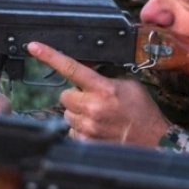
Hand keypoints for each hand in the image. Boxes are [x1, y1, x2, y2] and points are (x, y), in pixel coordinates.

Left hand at [27, 42, 169, 144]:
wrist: (154, 141)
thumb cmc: (142, 111)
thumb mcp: (128, 84)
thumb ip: (104, 77)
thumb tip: (84, 70)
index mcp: (103, 88)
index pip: (71, 68)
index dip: (50, 56)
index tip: (34, 47)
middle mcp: (92, 107)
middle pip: (65, 95)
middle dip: (76, 96)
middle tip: (94, 101)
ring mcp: (88, 127)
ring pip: (67, 114)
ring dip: (78, 113)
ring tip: (99, 117)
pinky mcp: (86, 142)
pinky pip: (72, 131)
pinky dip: (82, 129)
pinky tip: (98, 129)